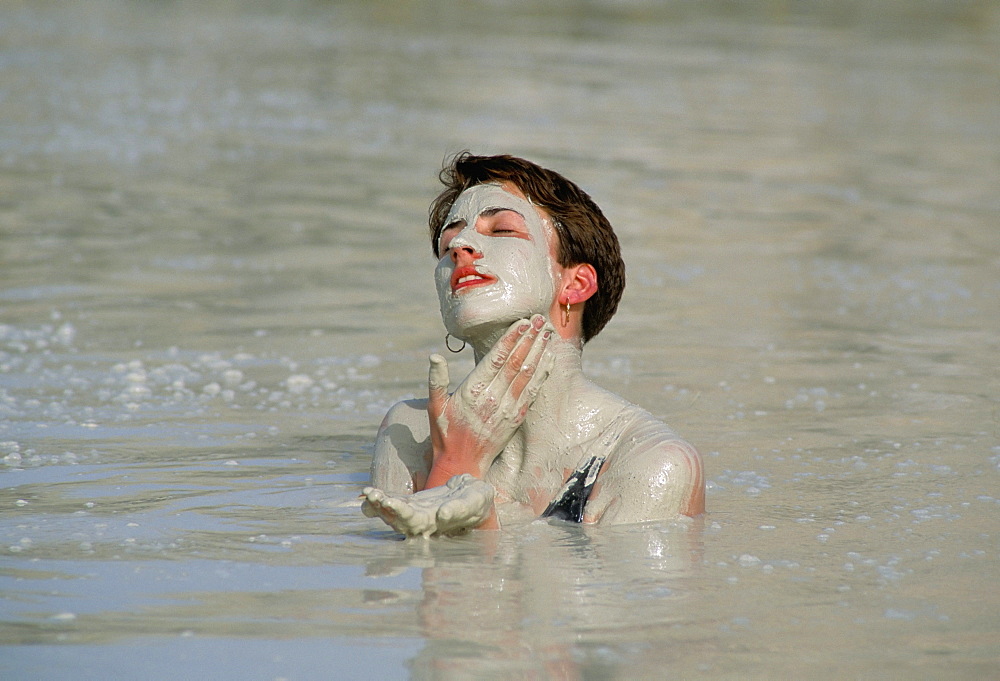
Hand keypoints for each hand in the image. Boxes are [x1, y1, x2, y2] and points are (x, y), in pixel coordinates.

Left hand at [362, 474, 496, 536]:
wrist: (476, 495)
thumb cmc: (478, 500)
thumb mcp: (475, 501)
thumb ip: (459, 508)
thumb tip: (442, 515)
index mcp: (436, 524)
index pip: (414, 523)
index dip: (401, 514)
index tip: (389, 503)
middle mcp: (421, 523)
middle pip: (397, 520)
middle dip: (384, 508)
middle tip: (373, 495)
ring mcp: (414, 513)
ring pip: (391, 513)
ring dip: (378, 505)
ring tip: (368, 493)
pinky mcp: (411, 504)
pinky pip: (392, 502)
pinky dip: (380, 499)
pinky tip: (367, 492)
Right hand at [424, 314, 554, 488]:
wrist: (461, 463)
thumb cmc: (445, 433)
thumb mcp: (434, 406)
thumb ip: (436, 380)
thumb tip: (435, 356)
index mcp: (473, 391)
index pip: (497, 359)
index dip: (512, 339)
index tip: (523, 322)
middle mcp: (493, 398)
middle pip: (516, 362)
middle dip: (529, 339)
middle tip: (541, 320)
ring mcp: (507, 409)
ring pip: (527, 375)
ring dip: (539, 352)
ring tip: (548, 333)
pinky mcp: (516, 418)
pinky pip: (533, 392)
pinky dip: (542, 374)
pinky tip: (549, 358)